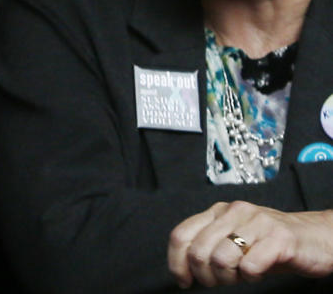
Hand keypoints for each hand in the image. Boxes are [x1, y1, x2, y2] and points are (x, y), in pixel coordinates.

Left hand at [169, 201, 332, 287]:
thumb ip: (209, 246)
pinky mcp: (279, 238)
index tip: (184, 281)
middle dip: (205, 276)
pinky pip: (250, 266)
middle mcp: (234, 211)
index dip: (176, 263)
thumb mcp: (234, 240)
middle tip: (221, 281)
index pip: (181, 235)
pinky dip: (251, 277)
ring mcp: (257, 222)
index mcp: (218, 211)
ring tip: (242, 275)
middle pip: (198, 251)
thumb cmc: (271, 244)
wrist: (317, 237)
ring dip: (229, 277)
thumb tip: (183, 268)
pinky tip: (259, 272)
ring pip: (220, 259)